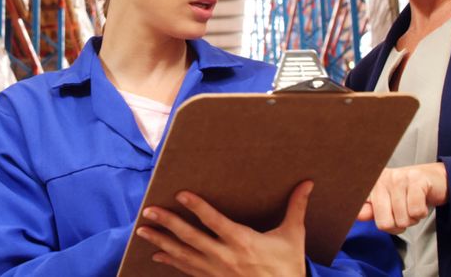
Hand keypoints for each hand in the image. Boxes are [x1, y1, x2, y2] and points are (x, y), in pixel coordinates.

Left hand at [134, 181, 313, 276]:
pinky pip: (187, 270)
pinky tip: (157, 255)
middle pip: (190, 237)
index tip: (180, 194)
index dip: (197, 206)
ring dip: (161, 242)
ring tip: (142, 231)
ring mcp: (216, 271)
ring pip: (183, 255)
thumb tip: (308, 183)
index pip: (214, 221)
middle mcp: (225, 256)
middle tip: (148, 211)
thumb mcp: (293, 236)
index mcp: (243, 241)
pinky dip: (170, 262)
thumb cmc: (288, 266)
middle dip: (168, 223)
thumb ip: (296, 207)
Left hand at [358, 163, 447, 233]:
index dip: (381, 223)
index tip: (389, 214)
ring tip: (413, 206)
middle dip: (399, 225)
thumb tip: (357, 215)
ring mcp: (398, 178)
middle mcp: (382, 179)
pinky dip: (421, 213)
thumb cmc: (408, 194)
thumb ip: (372, 210)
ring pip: (402, 219)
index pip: (362, 212)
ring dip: (412, 219)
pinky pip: (416, 212)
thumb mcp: (387, 202)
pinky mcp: (416, 180)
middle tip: (405, 213)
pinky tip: (421, 203)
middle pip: (384, 223)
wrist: (435, 180)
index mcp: (372, 185)